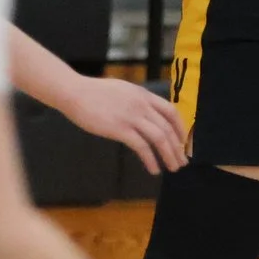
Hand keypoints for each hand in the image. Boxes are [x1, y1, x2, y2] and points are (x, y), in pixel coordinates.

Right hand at [61, 75, 188, 173]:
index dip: (180, 128)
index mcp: (144, 95)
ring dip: (169, 155)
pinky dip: (150, 159)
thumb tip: (146, 113)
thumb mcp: (123, 90)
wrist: (75, 92)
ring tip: (173, 168)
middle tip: (182, 161)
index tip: (183, 141)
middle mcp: (142, 105)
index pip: (171, 111)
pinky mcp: (120, 128)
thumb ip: (137, 101)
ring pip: (159, 138)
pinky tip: (154, 168)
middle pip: (168, 128)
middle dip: (178, 147)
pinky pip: (141, 146)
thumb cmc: (94, 93)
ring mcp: (131, 116)